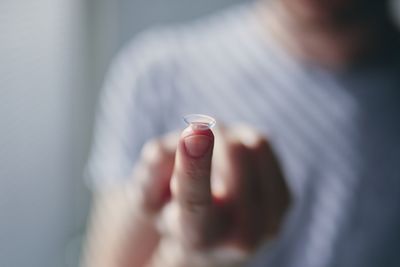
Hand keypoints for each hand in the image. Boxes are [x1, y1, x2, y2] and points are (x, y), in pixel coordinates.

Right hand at [120, 125, 290, 266]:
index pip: (195, 201)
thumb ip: (149, 174)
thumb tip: (165, 150)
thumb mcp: (148, 197)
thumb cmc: (174, 211)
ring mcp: (271, 219)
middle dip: (209, 134)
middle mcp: (241, 237)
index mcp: (198, 239)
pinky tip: (232, 167)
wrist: (210, 235)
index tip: (194, 132)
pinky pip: (264, 145)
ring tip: (211, 161)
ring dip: (226, 137)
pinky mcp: (286, 200)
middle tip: (191, 143)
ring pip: (254, 143)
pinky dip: (242, 142)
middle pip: (236, 153)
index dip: (194, 166)